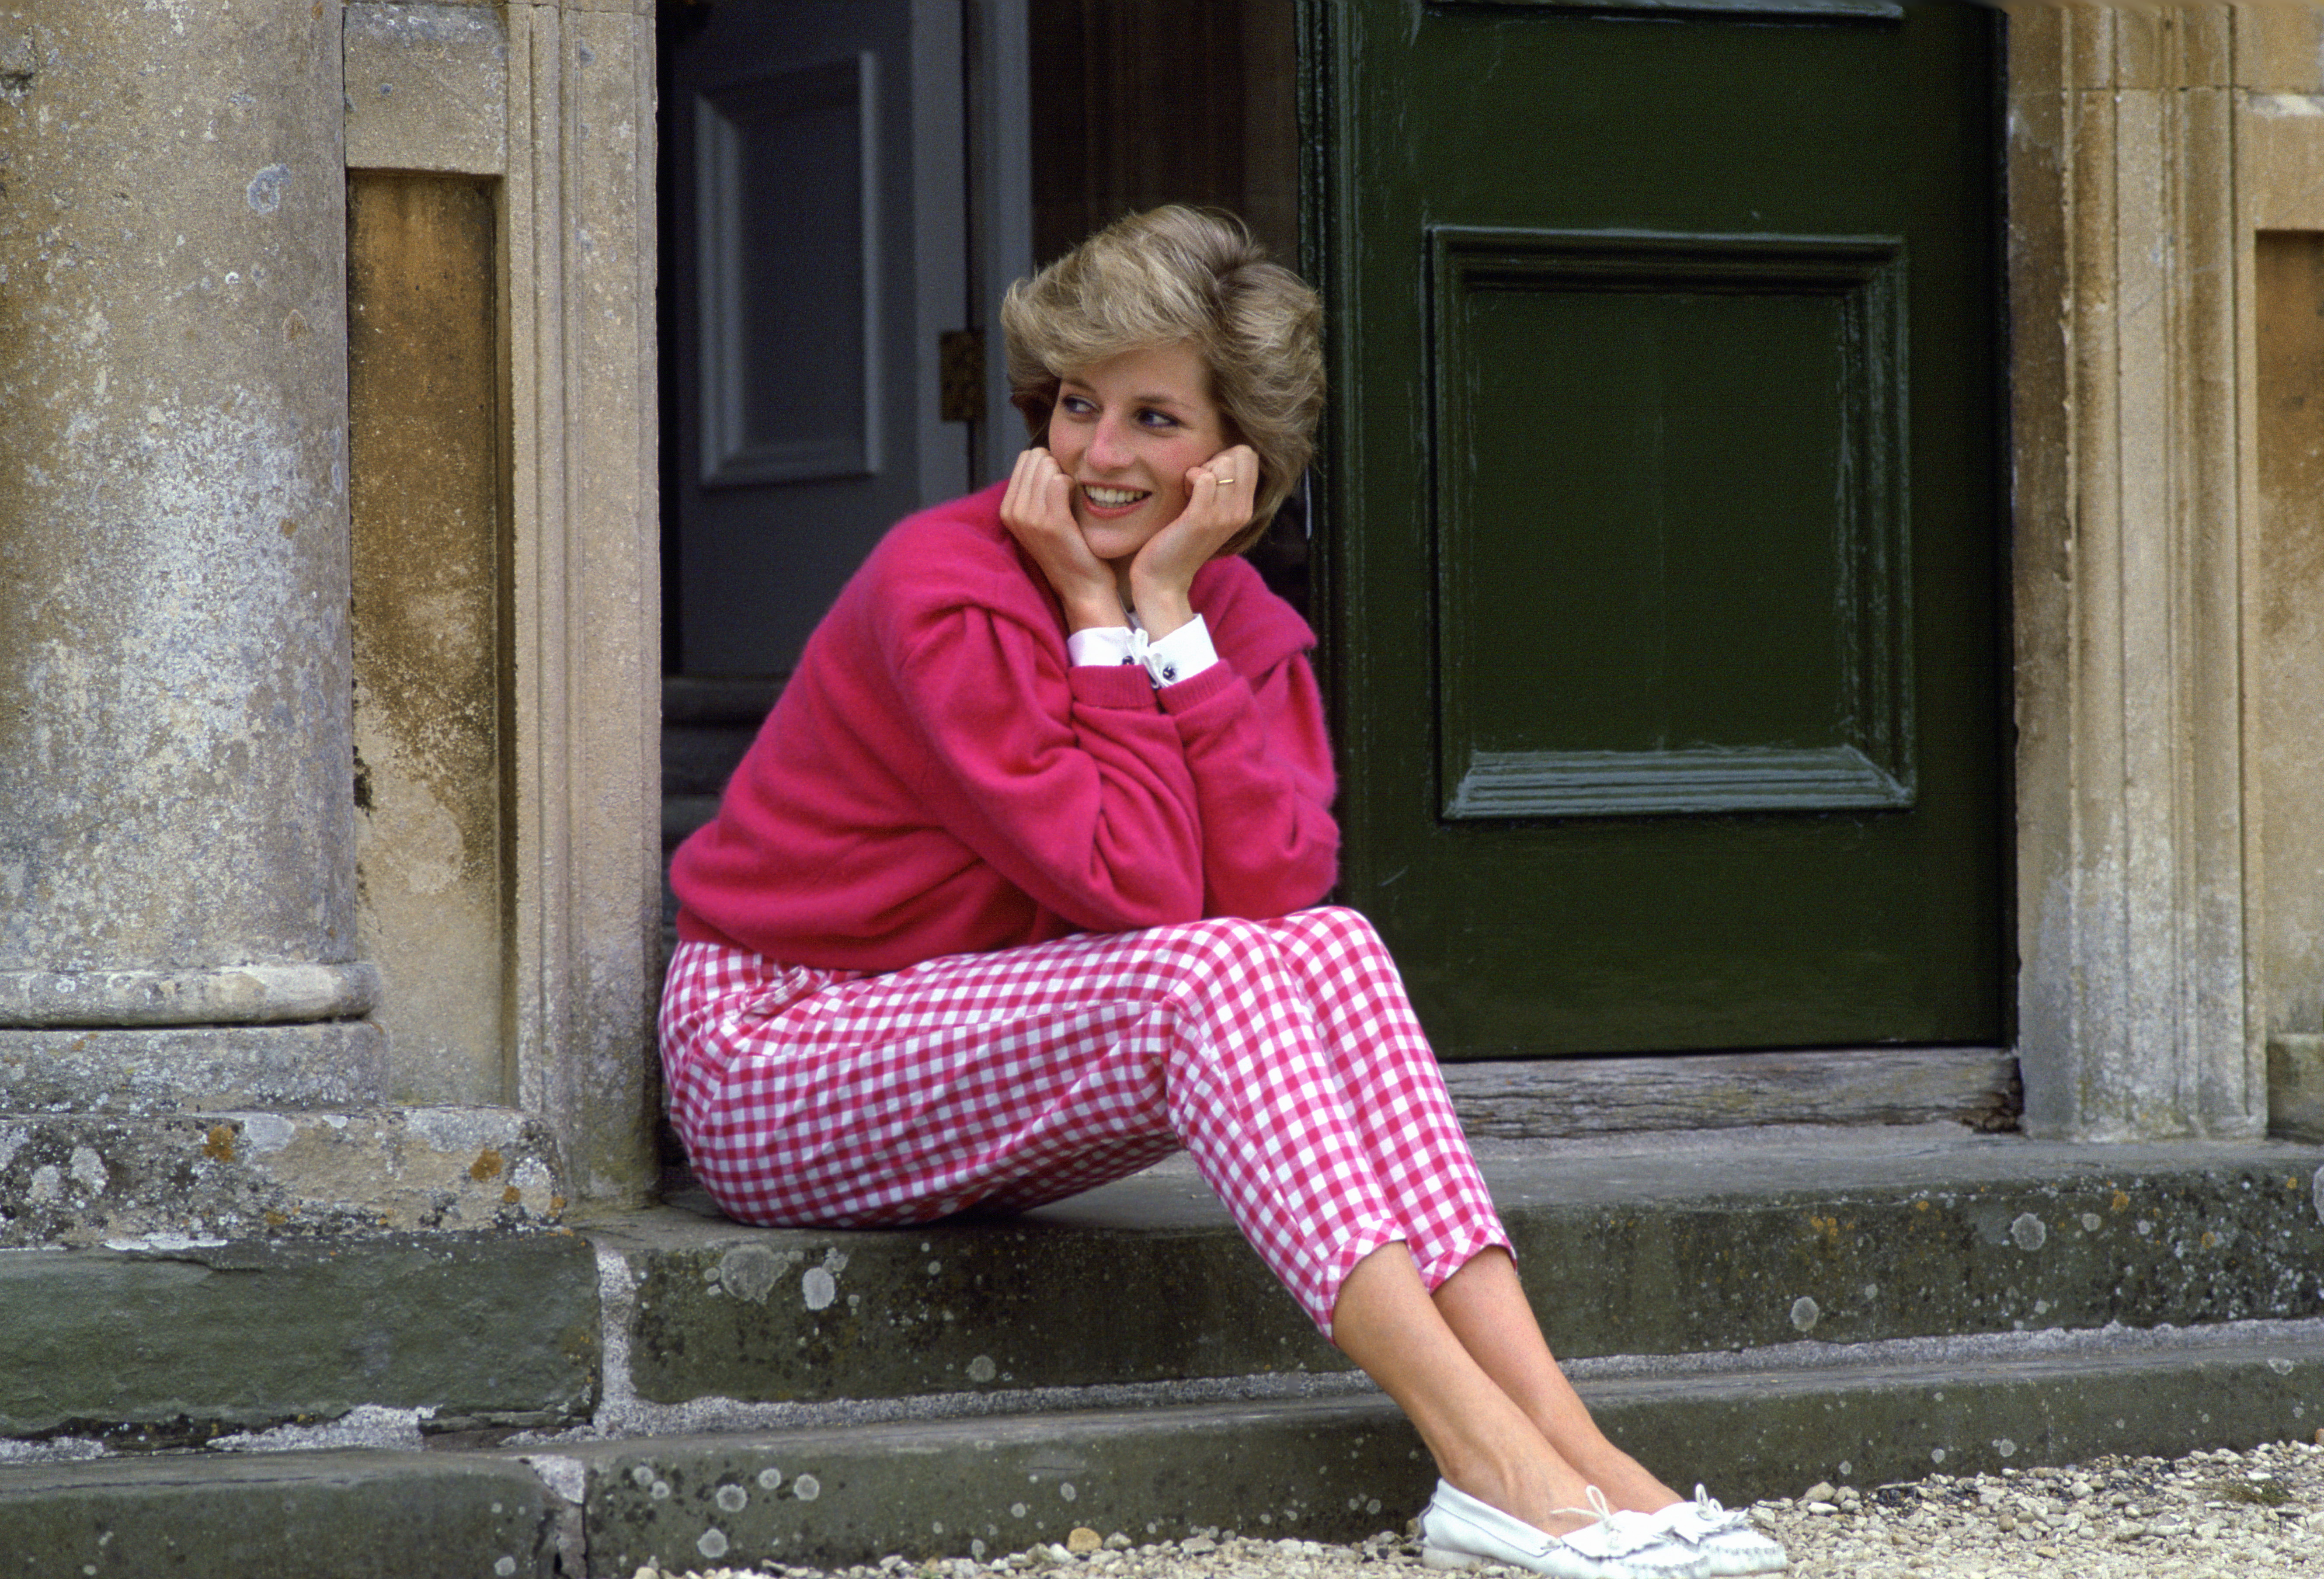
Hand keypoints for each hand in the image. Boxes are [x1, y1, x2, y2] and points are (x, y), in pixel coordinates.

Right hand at [1000, 446, 1125, 630]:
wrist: (1081, 587)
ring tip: (1072, 499)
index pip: (1025, 458)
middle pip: (1036, 457)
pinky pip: (1060, 482)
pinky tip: (1078, 501)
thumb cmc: (1068, 549)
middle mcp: (1013, 512)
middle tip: (1068, 492)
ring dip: (1066, 475)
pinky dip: (1073, 485)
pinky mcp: (1051, 523)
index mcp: (1008, 509)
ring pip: (1047, 466)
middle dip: (1056, 466)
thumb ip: (1035, 490)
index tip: (1059, 486)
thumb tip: (1045, 456)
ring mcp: (1030, 518)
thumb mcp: (1041, 519)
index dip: (1048, 464)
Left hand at [1127, 445, 1259, 637]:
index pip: (1249, 456)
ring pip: (1224, 462)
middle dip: (1215, 458)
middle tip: (1197, 484)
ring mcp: (1224, 515)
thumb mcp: (1209, 514)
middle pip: (1241, 454)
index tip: (1206, 479)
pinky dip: (1189, 477)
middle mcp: (1241, 511)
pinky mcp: (1203, 519)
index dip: (1225, 456)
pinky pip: (1204, 477)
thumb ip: (1221, 490)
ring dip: (1201, 469)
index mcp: (1245, 509)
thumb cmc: (1179, 542)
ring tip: (1189, 492)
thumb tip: (1219, 457)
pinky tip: (1182, 495)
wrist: (1164, 580)